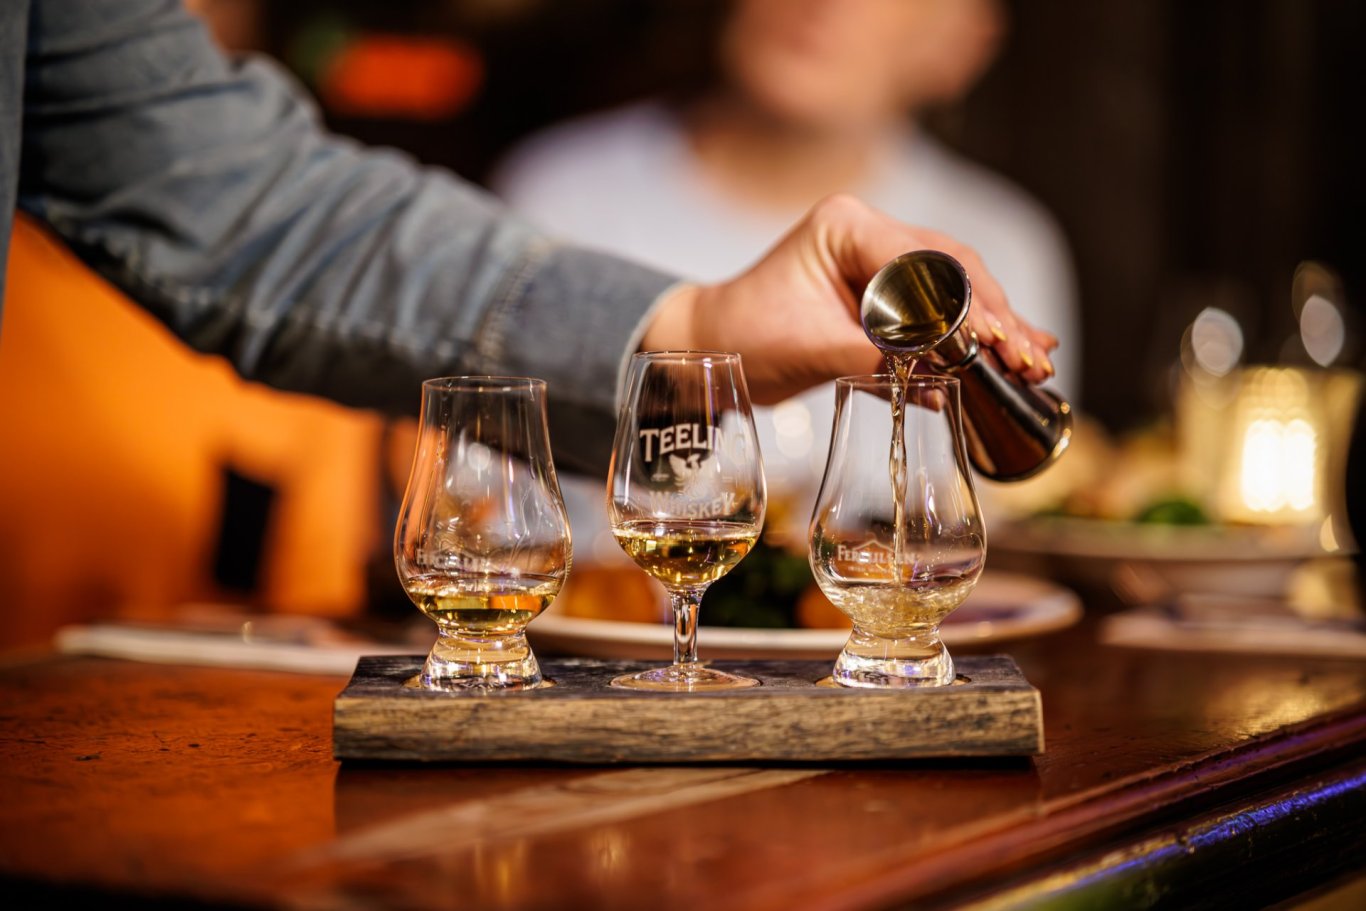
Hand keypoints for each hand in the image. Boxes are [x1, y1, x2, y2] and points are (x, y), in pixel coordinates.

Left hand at [640, 194, 1056, 403]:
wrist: (710, 348)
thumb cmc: (744, 336)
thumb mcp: (808, 348)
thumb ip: (874, 356)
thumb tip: (942, 378)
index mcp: (846, 226)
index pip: (926, 261)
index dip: (969, 304)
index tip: (999, 342)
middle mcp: (869, 233)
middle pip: (953, 269)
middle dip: (995, 316)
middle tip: (1029, 358)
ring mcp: (877, 262)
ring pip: (953, 290)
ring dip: (992, 329)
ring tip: (1034, 362)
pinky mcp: (881, 296)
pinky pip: (935, 314)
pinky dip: (967, 340)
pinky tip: (1008, 357)